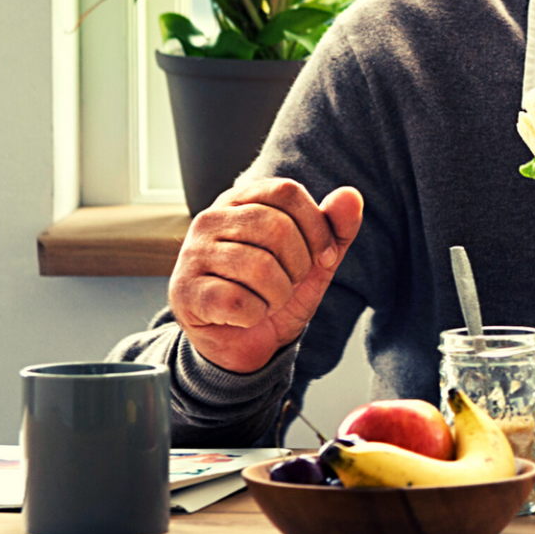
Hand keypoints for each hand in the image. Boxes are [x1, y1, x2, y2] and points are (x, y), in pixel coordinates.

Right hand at [168, 178, 363, 374]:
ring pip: (259, 266)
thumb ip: (336, 227)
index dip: (317, 228)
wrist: (245, 341)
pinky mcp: (184, 291)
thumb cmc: (277, 289)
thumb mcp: (316, 258)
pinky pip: (237, 301)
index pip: (288, 192)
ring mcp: (192, 254)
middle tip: (289, 283)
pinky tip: (244, 315)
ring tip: (268, 300)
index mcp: (242, 199)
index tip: (324, 257)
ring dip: (278, 294)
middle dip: (299, 266)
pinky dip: (254, 315)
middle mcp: (211, 219)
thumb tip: (350, 195)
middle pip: (276, 228)